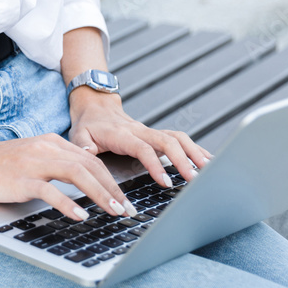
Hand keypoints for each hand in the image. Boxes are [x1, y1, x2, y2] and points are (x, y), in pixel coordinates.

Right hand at [0, 134, 137, 220]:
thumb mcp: (30, 158)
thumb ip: (54, 165)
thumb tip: (81, 184)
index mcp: (51, 143)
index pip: (91, 160)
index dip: (112, 180)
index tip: (125, 198)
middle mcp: (46, 148)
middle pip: (91, 166)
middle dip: (114, 189)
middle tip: (129, 209)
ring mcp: (33, 162)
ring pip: (78, 175)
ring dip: (101, 195)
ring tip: (115, 211)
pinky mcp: (20, 179)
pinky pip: (50, 190)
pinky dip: (69, 203)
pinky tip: (81, 215)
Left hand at [67, 88, 212, 187]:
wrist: (95, 106)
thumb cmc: (88, 124)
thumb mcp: (78, 134)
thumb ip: (82, 145)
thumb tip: (88, 153)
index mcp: (122, 134)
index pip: (143, 148)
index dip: (155, 164)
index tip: (165, 181)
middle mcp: (140, 130)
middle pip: (168, 141)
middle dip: (183, 160)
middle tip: (194, 180)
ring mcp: (150, 132)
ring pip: (178, 138)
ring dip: (194, 153)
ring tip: (208, 170)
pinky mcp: (156, 135)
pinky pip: (179, 140)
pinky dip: (195, 149)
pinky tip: (208, 161)